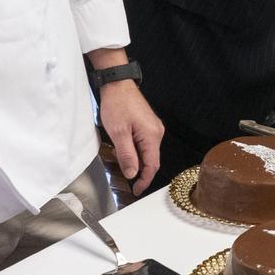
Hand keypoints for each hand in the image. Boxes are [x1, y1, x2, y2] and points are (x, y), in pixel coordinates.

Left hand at [98, 80, 163, 194]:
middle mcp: (157, 132)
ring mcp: (153, 128)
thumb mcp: (118, 133)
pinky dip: (137, 152)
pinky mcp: (148, 124)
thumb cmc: (117, 105)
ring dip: (138, 162)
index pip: (152, 165)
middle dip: (141, 173)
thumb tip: (132, 174)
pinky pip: (145, 144)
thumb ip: (127, 155)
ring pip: (148, 152)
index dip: (144, 180)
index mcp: (152, 135)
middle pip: (152, 160)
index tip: (136, 190)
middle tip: (130, 184)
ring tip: (124, 167)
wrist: (118, 84)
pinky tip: (126, 153)